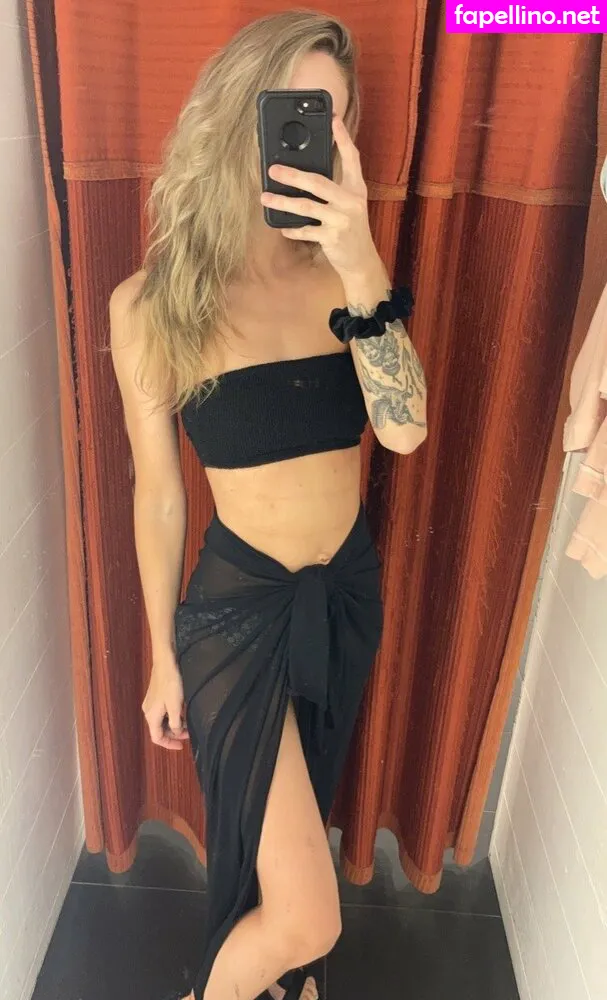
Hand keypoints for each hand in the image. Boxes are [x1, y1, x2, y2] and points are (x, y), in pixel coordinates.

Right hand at [142, 654, 189, 749]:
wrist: (166, 662)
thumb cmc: (171, 684)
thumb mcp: (175, 707)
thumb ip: (175, 723)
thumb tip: (176, 732)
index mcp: (151, 716)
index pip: (157, 738)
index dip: (169, 744)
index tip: (182, 746)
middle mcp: (148, 711)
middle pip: (159, 729)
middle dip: (174, 734)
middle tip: (188, 733)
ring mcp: (151, 702)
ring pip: (162, 720)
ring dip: (174, 724)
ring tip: (187, 723)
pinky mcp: (155, 695)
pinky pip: (163, 712)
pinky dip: (172, 715)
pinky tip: (182, 712)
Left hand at [260, 115, 381, 279]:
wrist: (361, 260)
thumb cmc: (350, 229)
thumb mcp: (349, 204)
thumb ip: (334, 189)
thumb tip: (303, 174)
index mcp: (356, 188)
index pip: (351, 158)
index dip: (343, 138)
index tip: (333, 119)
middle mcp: (351, 201)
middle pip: (319, 182)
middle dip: (293, 175)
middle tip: (273, 169)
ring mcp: (342, 220)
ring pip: (306, 206)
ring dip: (283, 202)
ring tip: (265, 197)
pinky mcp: (332, 238)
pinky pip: (306, 231)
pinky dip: (292, 229)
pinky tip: (283, 227)